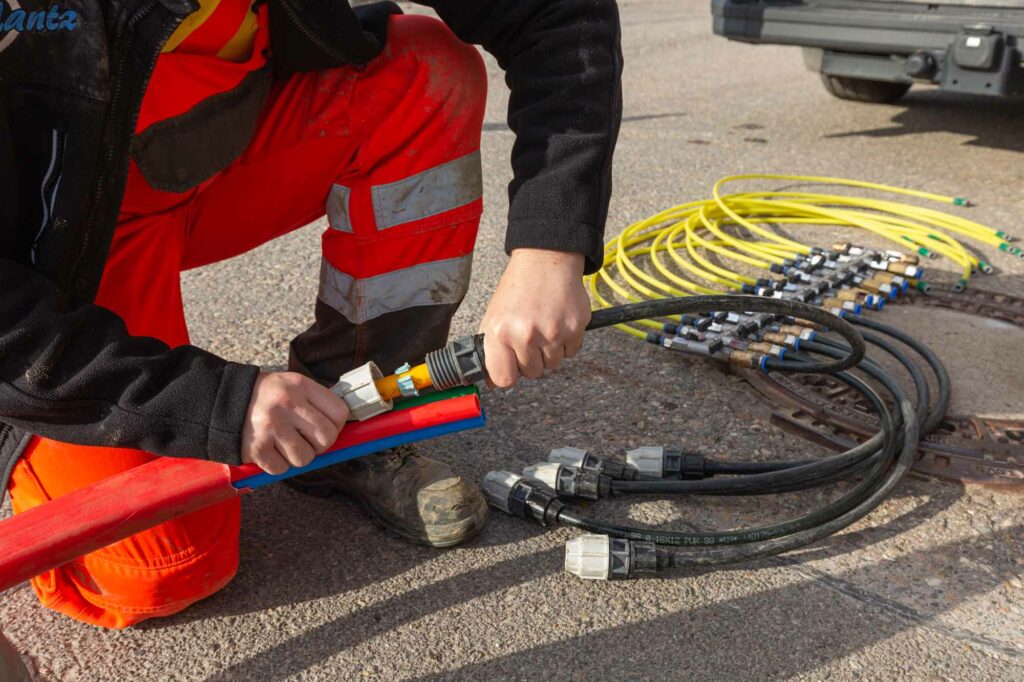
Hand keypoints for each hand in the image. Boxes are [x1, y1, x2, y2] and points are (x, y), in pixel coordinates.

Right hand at [240, 372, 349, 474]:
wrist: (221, 401)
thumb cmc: (266, 397)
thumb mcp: (292, 386)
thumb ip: (316, 402)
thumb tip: (341, 428)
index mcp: (300, 385)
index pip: (340, 412)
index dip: (337, 425)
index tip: (325, 427)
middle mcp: (287, 404)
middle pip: (327, 438)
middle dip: (320, 445)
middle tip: (306, 439)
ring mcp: (272, 427)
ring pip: (305, 458)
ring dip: (297, 456)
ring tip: (284, 443)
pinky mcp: (257, 448)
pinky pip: (282, 469)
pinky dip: (277, 464)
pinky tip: (269, 450)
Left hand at [479, 248, 590, 387]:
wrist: (546, 259)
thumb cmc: (519, 287)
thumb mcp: (494, 314)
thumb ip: (492, 348)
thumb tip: (493, 381)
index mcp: (499, 332)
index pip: (504, 379)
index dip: (509, 374)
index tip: (511, 367)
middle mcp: (525, 334)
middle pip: (532, 373)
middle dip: (531, 359)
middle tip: (530, 336)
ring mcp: (552, 333)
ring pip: (552, 364)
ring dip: (549, 351)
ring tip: (544, 326)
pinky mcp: (574, 328)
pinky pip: (571, 352)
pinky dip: (566, 342)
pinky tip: (558, 322)